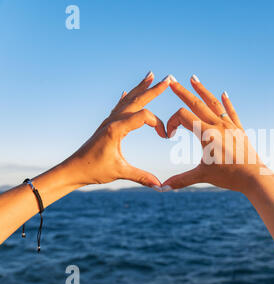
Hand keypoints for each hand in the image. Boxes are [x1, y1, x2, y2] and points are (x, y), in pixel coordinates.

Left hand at [63, 72, 171, 188]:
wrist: (72, 169)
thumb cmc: (93, 170)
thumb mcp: (120, 172)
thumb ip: (141, 177)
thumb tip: (160, 186)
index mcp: (116, 129)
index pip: (143, 117)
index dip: (158, 124)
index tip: (165, 136)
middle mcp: (112, 120)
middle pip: (136, 100)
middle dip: (153, 89)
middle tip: (167, 79)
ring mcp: (108, 121)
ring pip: (128, 100)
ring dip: (140, 88)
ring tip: (150, 75)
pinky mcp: (106, 125)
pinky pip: (119, 106)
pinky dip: (126, 98)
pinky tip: (127, 92)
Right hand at [162, 75, 273, 193]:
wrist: (254, 177)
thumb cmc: (229, 177)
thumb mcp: (202, 176)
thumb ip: (181, 180)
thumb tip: (161, 188)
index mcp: (206, 133)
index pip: (182, 116)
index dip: (171, 122)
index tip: (169, 135)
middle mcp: (217, 125)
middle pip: (196, 103)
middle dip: (182, 91)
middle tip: (171, 80)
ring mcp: (230, 125)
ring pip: (213, 103)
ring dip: (202, 90)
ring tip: (193, 78)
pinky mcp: (239, 129)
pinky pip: (231, 112)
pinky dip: (226, 102)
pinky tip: (224, 94)